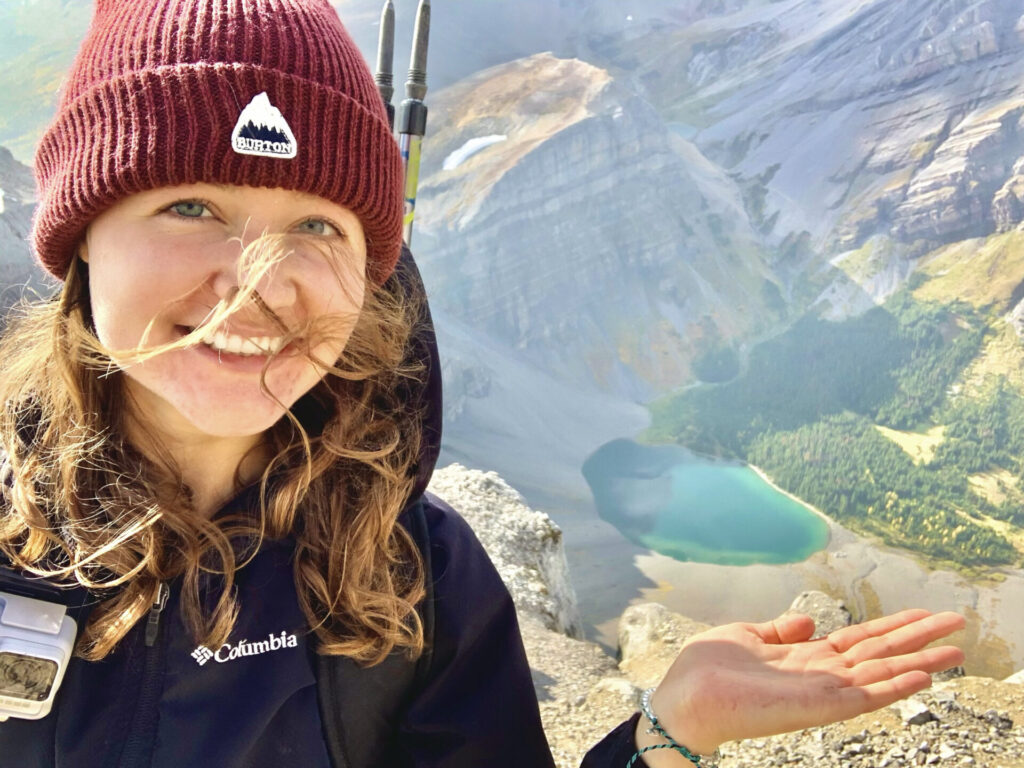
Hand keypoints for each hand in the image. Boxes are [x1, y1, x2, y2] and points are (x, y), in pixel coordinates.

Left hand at [634, 609, 964, 763]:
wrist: (685, 696)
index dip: (892, 625)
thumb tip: (810, 621)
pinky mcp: (816, 706)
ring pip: (881, 672)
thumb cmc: (709, 669)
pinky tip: (921, 676)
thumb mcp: (747, 636)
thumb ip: (780, 631)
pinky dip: (894, 686)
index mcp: (806, 657)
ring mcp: (822, 691)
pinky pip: (863, 695)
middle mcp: (821, 674)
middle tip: (959, 622)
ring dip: (920, 661)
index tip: (924, 613)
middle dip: (919, 638)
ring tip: (957, 650)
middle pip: (880, 652)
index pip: (860, 639)